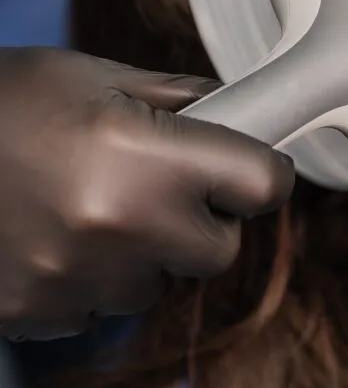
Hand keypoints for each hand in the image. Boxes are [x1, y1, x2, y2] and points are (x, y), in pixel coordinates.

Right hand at [0, 48, 294, 340]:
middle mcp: (119, 225)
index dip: (264, 170)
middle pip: (221, 248)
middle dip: (205, 216)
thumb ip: (176, 98)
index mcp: (141, 153)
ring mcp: (78, 279)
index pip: (261, 183)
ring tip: (93, 202)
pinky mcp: (43, 313)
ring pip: (161, 282)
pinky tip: (56, 233)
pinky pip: (103, 306)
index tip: (254, 164)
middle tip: (165, 181)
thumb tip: (236, 109)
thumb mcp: (93, 74)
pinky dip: (95, 277)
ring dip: (146, 250)